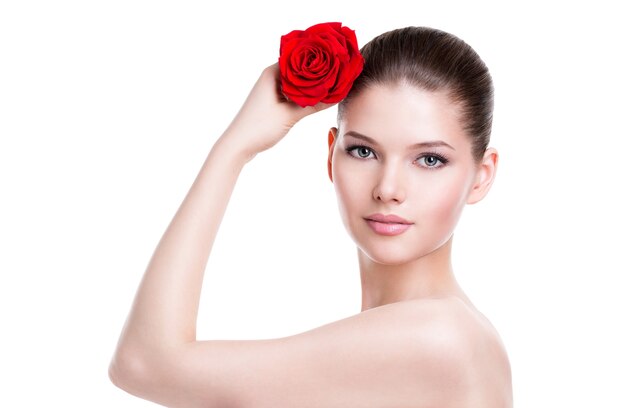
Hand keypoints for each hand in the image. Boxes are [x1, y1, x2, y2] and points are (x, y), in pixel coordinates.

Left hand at [218, 63, 334, 162]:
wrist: (237, 146)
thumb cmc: (259, 127)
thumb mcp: (290, 115)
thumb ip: (314, 105)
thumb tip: (336, 96)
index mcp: (272, 73)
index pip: (300, 56)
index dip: (318, 58)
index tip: (336, 59)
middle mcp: (271, 78)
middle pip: (300, 70)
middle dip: (318, 73)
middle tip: (339, 73)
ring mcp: (271, 90)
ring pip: (297, 84)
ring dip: (311, 87)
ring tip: (333, 86)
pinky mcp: (272, 102)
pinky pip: (292, 94)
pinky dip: (304, 96)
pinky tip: (317, 100)